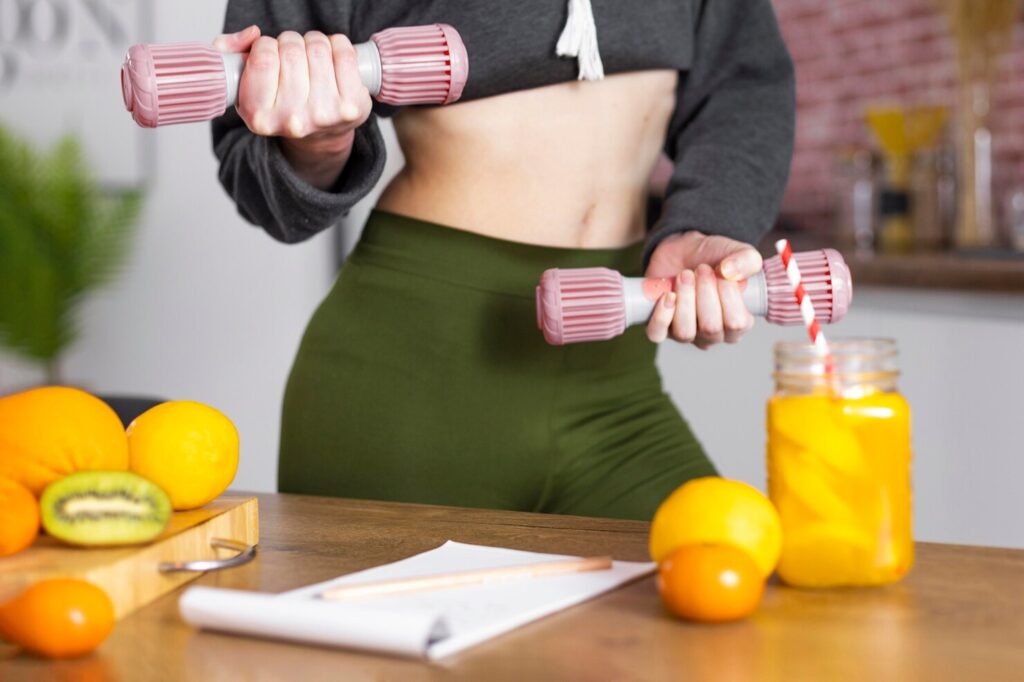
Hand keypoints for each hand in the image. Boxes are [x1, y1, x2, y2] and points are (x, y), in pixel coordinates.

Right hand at [214, 26, 372, 187]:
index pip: (263, 58)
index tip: (270, 53)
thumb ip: (228, 51)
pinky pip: (345, 53)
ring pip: (317, 47)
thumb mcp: (243, 84)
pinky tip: (333, 57)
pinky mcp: (352, 106)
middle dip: (291, 43)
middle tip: (293, 56)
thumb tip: (252, 35)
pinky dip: (339, 45)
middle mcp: (293, 120)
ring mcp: (325, 114)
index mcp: (260, 116)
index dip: (266, 46)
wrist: (319, 135)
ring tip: (312, 57)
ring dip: (314, 42)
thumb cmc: (280, 103)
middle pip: (292, 50)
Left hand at [644, 231, 762, 348]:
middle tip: (701, 269)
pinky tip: (667, 295)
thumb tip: (730, 272)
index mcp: (737, 323)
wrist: (683, 252)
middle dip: (705, 293)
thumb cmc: (714, 259)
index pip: (737, 324)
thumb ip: (747, 260)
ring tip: (685, 275)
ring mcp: (687, 334)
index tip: (722, 272)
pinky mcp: (661, 328)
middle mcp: (713, 334)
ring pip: (685, 333)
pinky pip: (658, 334)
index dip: (728, 296)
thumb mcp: (738, 252)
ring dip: (685, 299)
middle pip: (710, 328)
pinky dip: (662, 315)